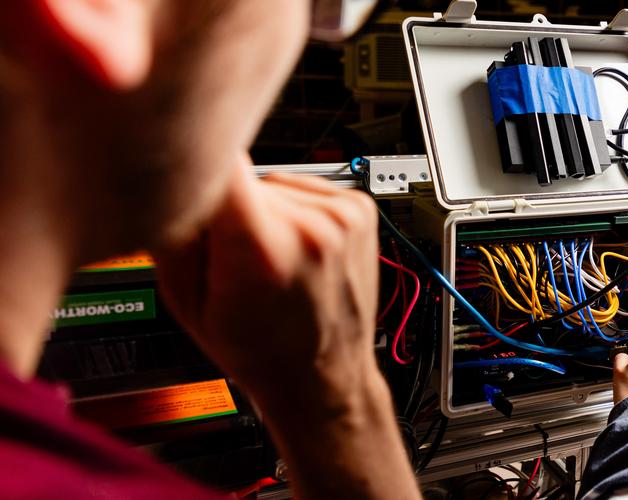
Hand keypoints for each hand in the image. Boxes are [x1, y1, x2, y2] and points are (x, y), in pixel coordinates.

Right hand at [153, 161, 418, 498]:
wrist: (322, 374)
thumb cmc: (258, 350)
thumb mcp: (185, 299)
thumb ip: (170, 229)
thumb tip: (163, 172)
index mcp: (261, 249)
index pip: (218, 162)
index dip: (195, 165)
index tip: (186, 177)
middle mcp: (310, 227)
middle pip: (242, 178)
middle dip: (227, 207)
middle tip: (230, 257)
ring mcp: (341, 216)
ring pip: (273, 182)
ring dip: (263, 210)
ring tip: (270, 260)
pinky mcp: (359, 208)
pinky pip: (303, 188)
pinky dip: (294, 211)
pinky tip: (295, 251)